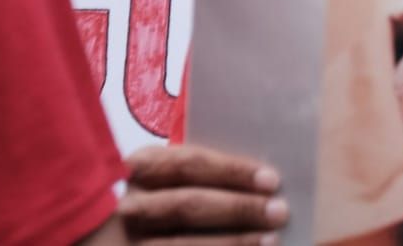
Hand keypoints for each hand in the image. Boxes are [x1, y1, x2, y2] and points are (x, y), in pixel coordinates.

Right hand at [120, 143, 288, 244]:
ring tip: (270, 240)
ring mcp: (127, 240)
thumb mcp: (167, 182)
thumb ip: (199, 178)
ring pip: (182, 245)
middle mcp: (127, 205)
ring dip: (233, 242)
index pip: (188, 164)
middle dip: (238, 208)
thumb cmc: (160, 201)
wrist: (122, 240)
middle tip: (279, 210)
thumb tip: (257, 182)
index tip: (271, 180)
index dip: (231, 171)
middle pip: (188, 204)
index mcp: (138, 168)